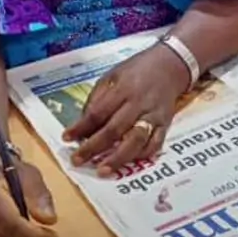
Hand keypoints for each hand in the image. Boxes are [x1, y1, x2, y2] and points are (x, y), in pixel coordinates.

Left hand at [63, 45, 188, 175]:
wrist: (170, 65)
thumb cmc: (137, 70)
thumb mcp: (113, 75)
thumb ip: (98, 98)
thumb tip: (83, 124)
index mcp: (123, 88)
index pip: (99, 111)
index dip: (81, 127)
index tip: (66, 138)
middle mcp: (138, 103)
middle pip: (115, 129)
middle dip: (94, 147)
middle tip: (77, 160)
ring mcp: (153, 116)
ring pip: (136, 141)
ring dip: (118, 158)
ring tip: (102, 171)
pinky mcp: (166, 125)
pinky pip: (154, 145)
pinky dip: (140, 156)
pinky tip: (127, 163)